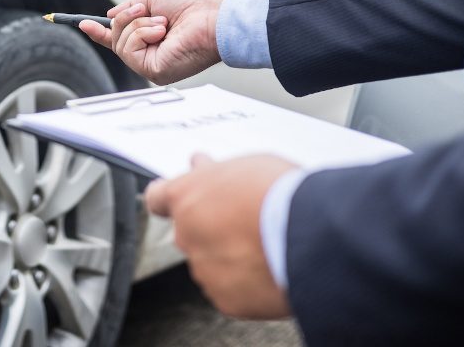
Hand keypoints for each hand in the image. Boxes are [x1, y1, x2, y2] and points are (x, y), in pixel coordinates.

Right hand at [79, 0, 225, 84]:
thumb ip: (130, 8)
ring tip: (163, 23)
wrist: (212, 17)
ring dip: (138, 24)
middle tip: (146, 11)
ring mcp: (152, 66)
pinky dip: (142, 33)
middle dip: (127, 19)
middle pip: (116, 39)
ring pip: (120, 43)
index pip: (122, 40)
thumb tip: (109, 16)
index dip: (101, 33)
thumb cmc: (193, 7)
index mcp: (152, 40)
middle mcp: (151, 56)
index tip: (84, 24)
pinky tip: (161, 32)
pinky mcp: (154, 72)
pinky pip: (129, 49)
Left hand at [145, 154, 297, 318]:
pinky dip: (242, 279)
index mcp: (185, 196)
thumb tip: (205, 168)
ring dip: (226, 252)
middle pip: (189, 229)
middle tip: (238, 216)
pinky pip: (228, 286)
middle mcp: (186, 233)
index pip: (157, 198)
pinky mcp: (224, 297)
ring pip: (209, 259)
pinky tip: (265, 264)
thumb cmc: (277, 192)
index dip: (168, 199)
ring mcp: (203, 267)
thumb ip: (215, 173)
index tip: (178, 198)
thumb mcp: (243, 165)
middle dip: (209, 223)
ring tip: (261, 241)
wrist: (307, 233)